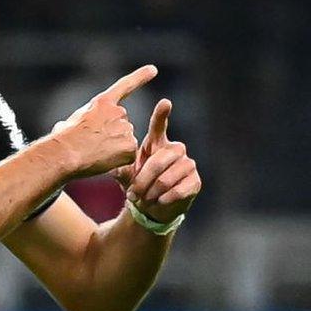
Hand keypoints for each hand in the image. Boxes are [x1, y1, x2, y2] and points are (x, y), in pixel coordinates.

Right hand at [50, 65, 157, 178]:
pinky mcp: (130, 146)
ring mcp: (126, 129)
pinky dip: (119, 160)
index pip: (125, 86)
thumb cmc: (62, 140)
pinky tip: (105, 160)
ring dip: (115, 148)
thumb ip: (78, 122)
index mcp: (102, 103)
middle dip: (112, 135)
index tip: (153, 69)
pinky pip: (128, 155)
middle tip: (93, 144)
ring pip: (126, 140)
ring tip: (96, 152)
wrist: (65, 154)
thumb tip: (64, 127)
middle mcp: (117, 112)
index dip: (140, 77)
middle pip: (122, 124)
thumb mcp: (67, 122)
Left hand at [112, 99, 200, 223]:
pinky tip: (159, 202)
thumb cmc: (138, 185)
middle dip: (143, 180)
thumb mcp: (126, 175)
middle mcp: (175, 149)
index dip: (162, 114)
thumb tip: (114, 168)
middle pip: (158, 161)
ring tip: (143, 199)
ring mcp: (188, 164)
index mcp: (157, 143)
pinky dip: (164, 199)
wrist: (152, 208)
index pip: (159, 125)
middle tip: (132, 194)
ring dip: (151, 193)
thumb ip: (120, 168)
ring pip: (166, 179)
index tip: (165, 103)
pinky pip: (178, 191)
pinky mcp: (195, 181)